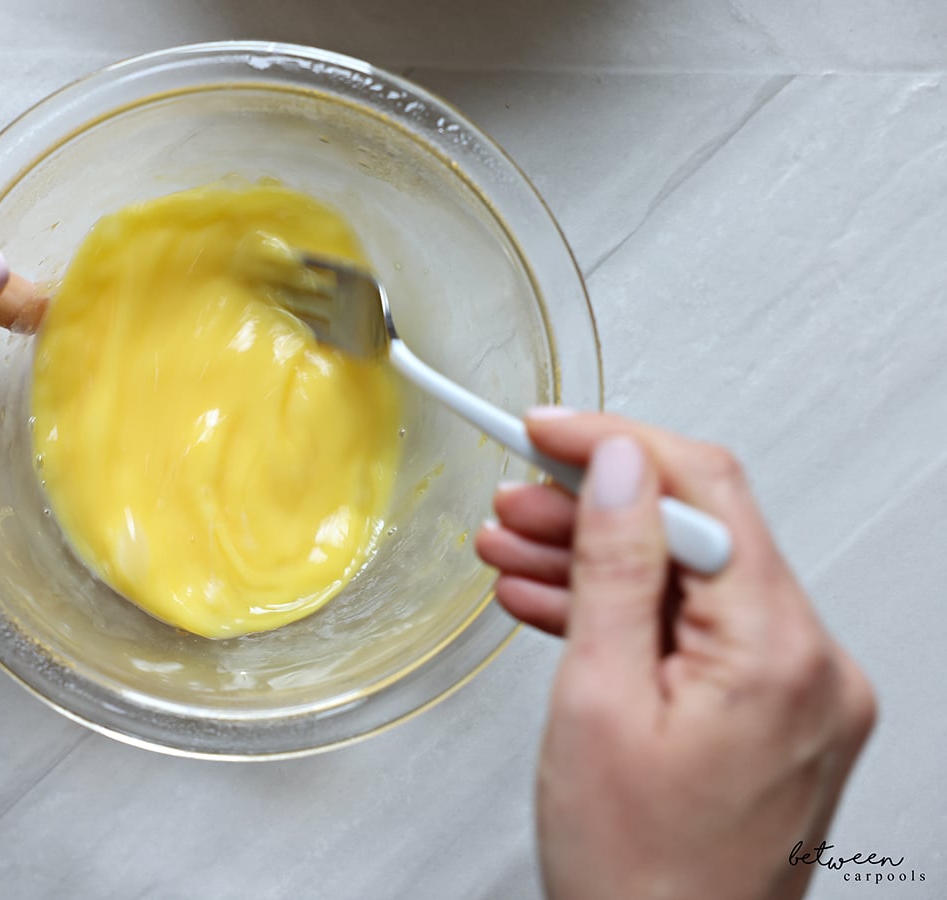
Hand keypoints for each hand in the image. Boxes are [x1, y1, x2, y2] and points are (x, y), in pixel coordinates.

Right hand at [476, 411, 875, 899]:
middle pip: (698, 537)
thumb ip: (614, 568)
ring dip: (602, 562)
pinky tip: (560, 603)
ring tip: (515, 551)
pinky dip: (630, 617)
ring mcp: (799, 695)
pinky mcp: (774, 717)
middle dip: (595, 509)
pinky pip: (699, 637)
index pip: (703, 492)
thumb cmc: (636, 877)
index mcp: (780, 655)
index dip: (615, 446)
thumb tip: (618, 468)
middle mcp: (811, 668)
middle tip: (513, 500)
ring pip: (692, 586)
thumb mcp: (597, 703)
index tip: (546, 431)